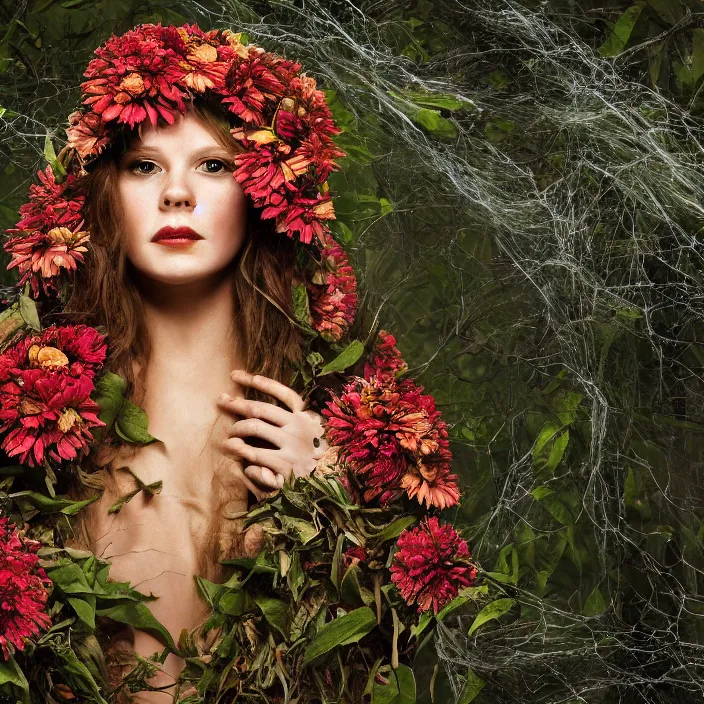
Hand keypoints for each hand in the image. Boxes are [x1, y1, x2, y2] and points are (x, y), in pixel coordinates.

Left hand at [216, 369, 328, 492]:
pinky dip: (247, 459)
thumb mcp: (308, 433)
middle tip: (221, 401)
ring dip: (236, 431)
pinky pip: (256, 457)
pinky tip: (246, 465)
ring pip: (255, 428)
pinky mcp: (287, 468)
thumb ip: (290, 419)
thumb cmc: (312, 457)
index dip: (259, 382)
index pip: (283, 393)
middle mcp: (299, 428)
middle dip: (237, 403)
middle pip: (261, 409)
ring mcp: (293, 447)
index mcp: (305, 418)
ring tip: (228, 438)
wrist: (329, 486)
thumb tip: (269, 408)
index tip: (235, 375)